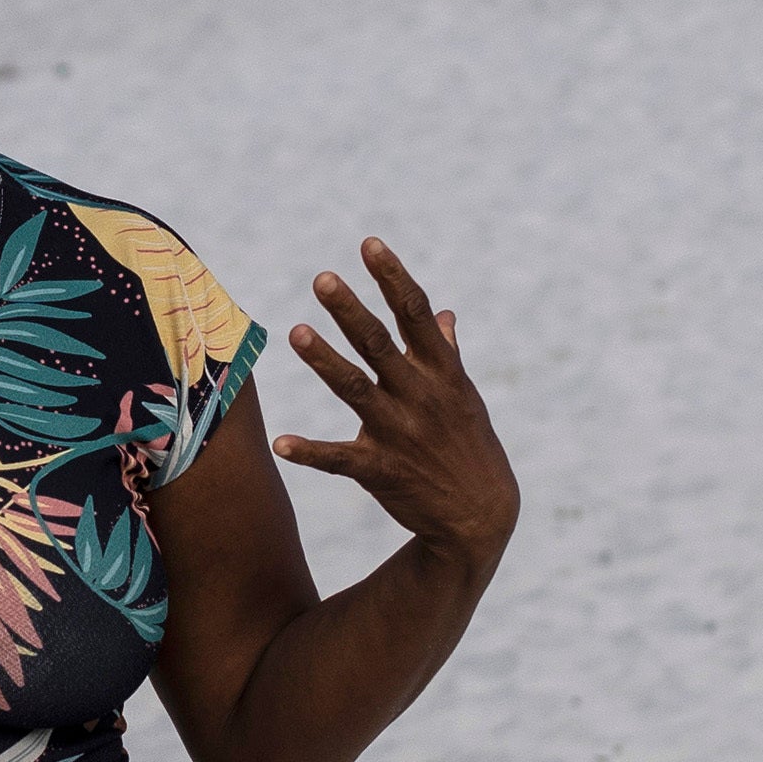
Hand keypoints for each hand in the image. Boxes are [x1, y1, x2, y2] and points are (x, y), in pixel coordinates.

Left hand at [276, 241, 517, 584]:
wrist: (481, 517)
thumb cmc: (469, 447)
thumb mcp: (465, 397)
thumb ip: (447, 354)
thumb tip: (445, 315)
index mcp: (442, 373)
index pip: (416, 315)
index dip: (393, 278)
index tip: (369, 244)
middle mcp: (421, 396)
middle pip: (379, 344)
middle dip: (350, 311)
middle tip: (322, 278)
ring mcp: (400, 433)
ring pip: (356, 390)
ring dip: (325, 361)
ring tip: (295, 333)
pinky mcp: (381, 471)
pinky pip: (339, 458)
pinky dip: (310, 451)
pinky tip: (281, 442)